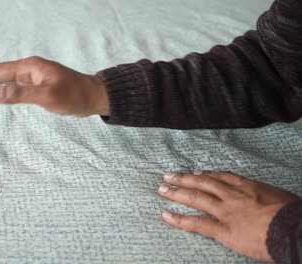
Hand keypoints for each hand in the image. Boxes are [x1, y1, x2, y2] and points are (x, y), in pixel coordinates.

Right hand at [0, 56, 109, 116]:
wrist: (94, 97)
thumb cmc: (74, 95)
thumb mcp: (47, 96)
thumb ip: (19, 95)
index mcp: (30, 68)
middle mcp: (29, 70)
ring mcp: (34, 77)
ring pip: (6, 79)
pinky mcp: (38, 86)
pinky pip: (15, 86)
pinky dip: (2, 88)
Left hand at [157, 170, 299, 260]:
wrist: (294, 228)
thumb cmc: (293, 214)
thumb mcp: (282, 199)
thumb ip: (268, 198)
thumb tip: (269, 204)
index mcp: (250, 187)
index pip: (224, 177)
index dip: (208, 175)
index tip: (197, 173)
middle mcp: (234, 196)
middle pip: (204, 183)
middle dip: (184, 179)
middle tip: (169, 175)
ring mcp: (227, 211)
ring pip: (197, 198)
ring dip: (177, 193)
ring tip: (162, 190)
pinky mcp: (224, 230)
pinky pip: (197, 223)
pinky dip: (179, 220)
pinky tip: (166, 216)